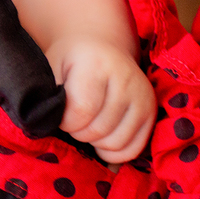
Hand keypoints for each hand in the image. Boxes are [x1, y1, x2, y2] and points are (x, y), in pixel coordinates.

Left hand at [47, 37, 154, 163]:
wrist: (100, 47)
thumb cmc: (70, 62)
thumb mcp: (52, 69)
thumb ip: (49, 97)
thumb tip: (48, 126)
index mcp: (97, 64)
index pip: (81, 111)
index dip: (65, 121)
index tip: (61, 113)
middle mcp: (126, 79)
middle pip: (98, 130)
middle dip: (78, 132)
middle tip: (74, 118)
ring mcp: (143, 96)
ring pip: (115, 143)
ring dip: (95, 142)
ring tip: (88, 123)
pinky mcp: (151, 112)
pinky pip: (133, 149)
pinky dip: (113, 152)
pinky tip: (102, 137)